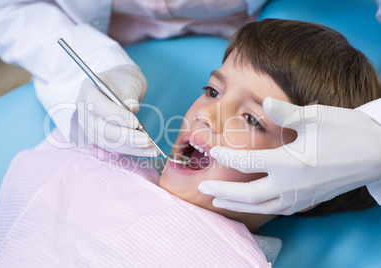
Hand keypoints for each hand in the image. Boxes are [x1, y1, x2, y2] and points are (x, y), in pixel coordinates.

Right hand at [75, 64, 158, 155]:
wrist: (120, 86)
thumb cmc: (124, 80)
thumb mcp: (128, 81)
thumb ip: (129, 95)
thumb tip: (132, 108)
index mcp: (88, 90)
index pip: (97, 105)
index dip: (115, 116)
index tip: (135, 123)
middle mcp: (84, 110)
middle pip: (101, 128)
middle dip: (126, 136)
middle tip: (146, 140)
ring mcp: (89, 126)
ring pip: (108, 142)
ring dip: (131, 147)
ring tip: (152, 148)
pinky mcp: (98, 137)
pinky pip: (113, 147)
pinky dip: (131, 150)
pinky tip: (147, 150)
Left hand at [199, 97, 380, 214]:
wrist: (378, 152)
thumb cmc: (346, 131)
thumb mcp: (316, 116)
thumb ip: (286, 113)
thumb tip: (265, 102)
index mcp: (291, 162)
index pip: (248, 164)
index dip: (226, 158)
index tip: (211, 151)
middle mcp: (293, 184)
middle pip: (249, 195)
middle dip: (223, 193)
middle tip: (203, 190)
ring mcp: (301, 196)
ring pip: (262, 208)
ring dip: (238, 205)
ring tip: (219, 202)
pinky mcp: (309, 201)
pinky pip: (278, 210)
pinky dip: (259, 209)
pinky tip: (252, 204)